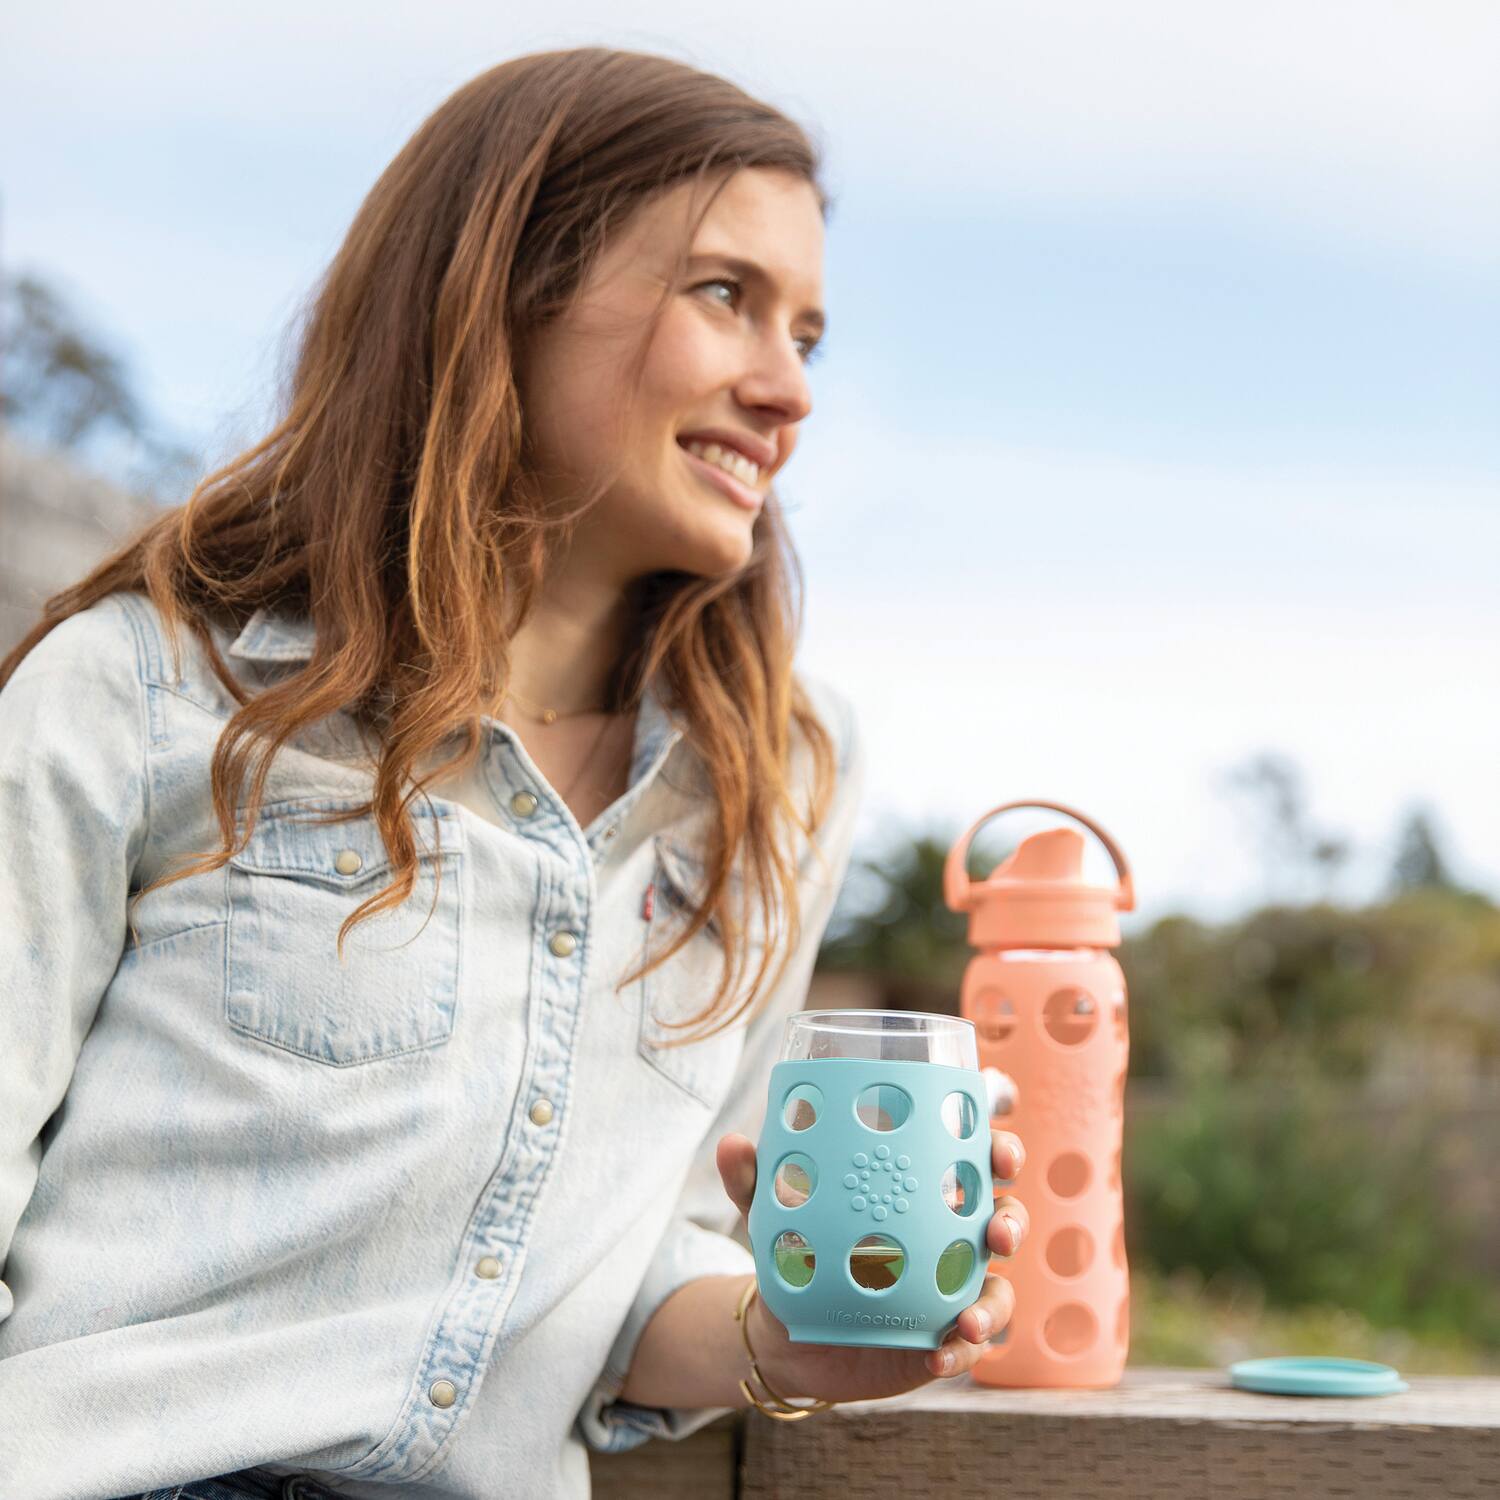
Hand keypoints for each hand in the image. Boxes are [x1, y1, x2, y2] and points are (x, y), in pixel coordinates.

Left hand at [714, 1127, 1026, 1402]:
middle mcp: (946, 1235)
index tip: (999, 1151)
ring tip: (971, 1317)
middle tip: (997, 1230)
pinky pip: (968, 1344)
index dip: (998, 1149)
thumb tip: (731, 1144)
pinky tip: (941, 1356)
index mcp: (919, 1189)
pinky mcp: (942, 1336)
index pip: (973, 1159)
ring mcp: (951, 1288)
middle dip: (1012, 1220)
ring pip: (998, 1287)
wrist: (786, 1330)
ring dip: (995, 1301)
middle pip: (1002, 1217)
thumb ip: (754, 1180)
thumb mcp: (772, 1214)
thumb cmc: (792, 1248)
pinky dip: (962, 1350)